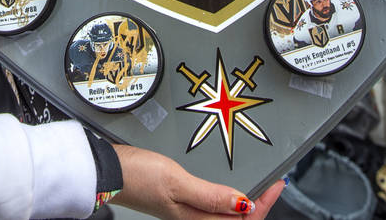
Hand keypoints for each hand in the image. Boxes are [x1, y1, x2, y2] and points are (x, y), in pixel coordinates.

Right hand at [113, 144, 284, 218]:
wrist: (109, 171)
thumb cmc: (137, 176)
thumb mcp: (177, 181)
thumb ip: (211, 195)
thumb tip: (243, 203)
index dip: (264, 205)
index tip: (277, 185)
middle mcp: (193, 219)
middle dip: (258, 207)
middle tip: (274, 185)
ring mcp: (187, 212)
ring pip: (225, 215)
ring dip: (245, 204)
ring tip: (259, 186)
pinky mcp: (180, 201)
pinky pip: (213, 207)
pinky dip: (228, 198)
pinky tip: (230, 187)